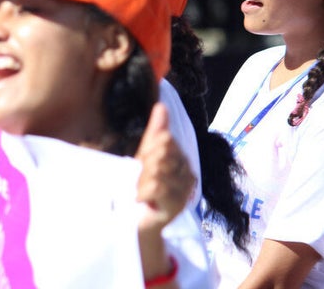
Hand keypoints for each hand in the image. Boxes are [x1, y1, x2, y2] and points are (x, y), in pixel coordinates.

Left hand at [135, 103, 194, 231]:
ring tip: (138, 189)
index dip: (148, 149)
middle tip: (138, 179)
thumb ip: (155, 131)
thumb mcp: (146, 155)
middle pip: (161, 152)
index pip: (165, 139)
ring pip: (157, 170)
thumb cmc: (142, 185)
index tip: (141, 163)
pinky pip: (158, 186)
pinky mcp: (177, 205)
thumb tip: (162, 105)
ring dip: (140, 180)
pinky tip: (140, 198)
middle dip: (144, 165)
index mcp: (180, 157)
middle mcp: (187, 172)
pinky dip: (143, 191)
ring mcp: (184, 190)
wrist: (136, 219)